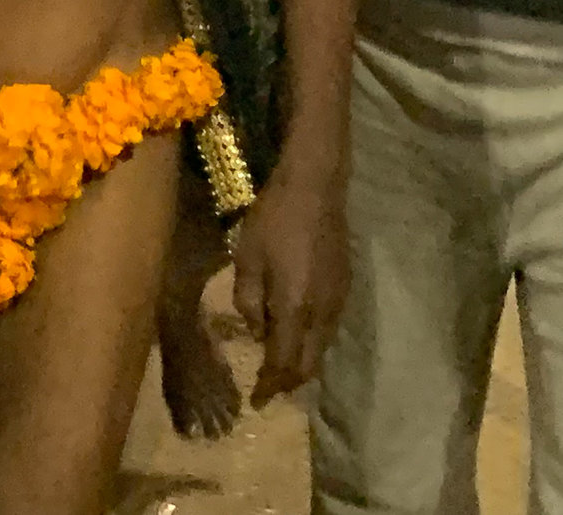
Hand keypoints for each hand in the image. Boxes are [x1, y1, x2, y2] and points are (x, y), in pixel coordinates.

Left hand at [231, 158, 349, 406]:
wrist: (316, 190)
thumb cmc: (273, 220)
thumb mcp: (247, 258)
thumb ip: (249, 300)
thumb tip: (257, 331)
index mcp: (296, 309)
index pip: (284, 362)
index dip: (270, 385)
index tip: (256, 402)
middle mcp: (323, 314)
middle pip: (309, 363)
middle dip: (288, 383)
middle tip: (268, 391)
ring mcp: (339, 302)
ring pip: (321, 348)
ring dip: (301, 364)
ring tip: (279, 370)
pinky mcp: (345, 289)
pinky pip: (328, 330)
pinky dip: (311, 344)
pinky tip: (296, 337)